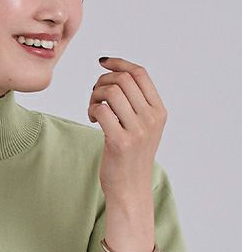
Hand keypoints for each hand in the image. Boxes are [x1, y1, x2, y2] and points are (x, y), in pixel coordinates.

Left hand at [88, 57, 166, 200]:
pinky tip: (92, 119)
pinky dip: (92, 109)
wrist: (130, 189)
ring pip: (111, 92)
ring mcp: (138, 130)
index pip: (140, 74)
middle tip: (95, 97)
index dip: (119, 63)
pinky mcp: (120, 142)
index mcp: (159, 111)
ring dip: (95, 95)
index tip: (102, 62)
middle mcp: (152, 118)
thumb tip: (115, 75)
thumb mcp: (143, 128)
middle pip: (123, 80)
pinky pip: (101, 111)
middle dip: (102, 82)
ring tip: (93, 109)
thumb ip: (136, 104)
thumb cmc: (131, 157)